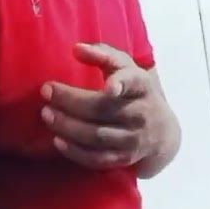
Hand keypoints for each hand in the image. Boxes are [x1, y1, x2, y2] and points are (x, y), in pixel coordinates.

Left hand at [41, 43, 178, 174]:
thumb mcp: (126, 68)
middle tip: (46, 92)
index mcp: (141, 85)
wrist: (163, 131)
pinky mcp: (125, 159)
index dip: (120, 83)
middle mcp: (141, 112)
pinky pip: (97, 158)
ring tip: (46, 114)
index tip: (108, 87)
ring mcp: (134, 139)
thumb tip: (76, 49)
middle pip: (103, 108)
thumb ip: (103, 54)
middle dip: (71, 101)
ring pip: (97, 135)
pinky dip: (75, 152)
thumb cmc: (134, 91)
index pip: (132, 81)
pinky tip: (57, 140)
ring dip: (68, 126)